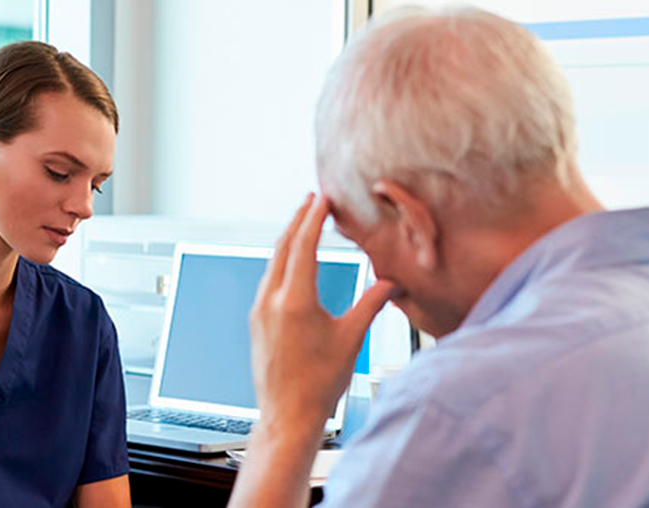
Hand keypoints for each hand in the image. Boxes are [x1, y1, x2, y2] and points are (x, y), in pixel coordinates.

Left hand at [250, 194, 393, 427]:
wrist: (287, 414)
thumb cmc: (320, 382)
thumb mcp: (352, 338)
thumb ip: (372, 303)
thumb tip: (393, 283)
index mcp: (296, 301)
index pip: (304, 246)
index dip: (314, 218)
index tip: (322, 198)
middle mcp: (271, 301)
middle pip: (283, 247)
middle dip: (298, 220)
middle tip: (311, 199)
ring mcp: (259, 311)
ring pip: (272, 263)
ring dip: (287, 240)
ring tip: (301, 224)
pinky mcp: (256, 322)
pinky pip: (267, 280)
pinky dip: (280, 262)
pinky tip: (289, 263)